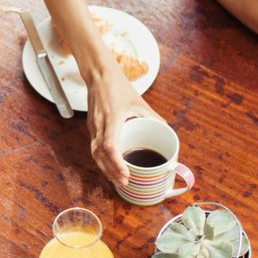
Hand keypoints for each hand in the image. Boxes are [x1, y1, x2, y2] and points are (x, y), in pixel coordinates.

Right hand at [88, 72, 164, 187]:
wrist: (99, 75)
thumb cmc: (118, 86)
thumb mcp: (140, 102)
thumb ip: (153, 117)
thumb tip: (166, 131)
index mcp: (111, 119)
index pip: (109, 146)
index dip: (116, 163)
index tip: (126, 174)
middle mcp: (99, 125)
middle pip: (99, 155)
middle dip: (111, 171)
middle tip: (124, 183)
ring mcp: (92, 126)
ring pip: (94, 154)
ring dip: (105, 169)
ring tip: (118, 179)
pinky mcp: (91, 127)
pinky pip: (94, 147)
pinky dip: (101, 160)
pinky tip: (110, 166)